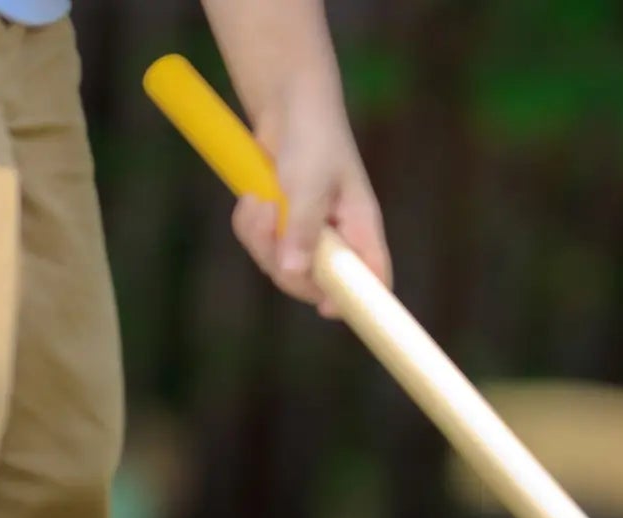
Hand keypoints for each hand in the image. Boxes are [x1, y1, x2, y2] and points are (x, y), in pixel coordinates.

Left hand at [231, 81, 390, 316]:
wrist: (287, 102)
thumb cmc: (312, 136)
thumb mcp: (307, 182)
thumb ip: (303, 229)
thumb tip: (293, 272)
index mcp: (361, 230)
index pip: (373, 279)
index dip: (358, 301)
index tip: (326, 309)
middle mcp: (339, 240)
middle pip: (316, 284)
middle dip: (284, 263)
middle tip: (270, 222)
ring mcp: (310, 236)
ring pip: (282, 267)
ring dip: (260, 238)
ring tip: (258, 200)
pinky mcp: (283, 228)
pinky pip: (262, 247)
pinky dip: (249, 226)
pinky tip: (252, 198)